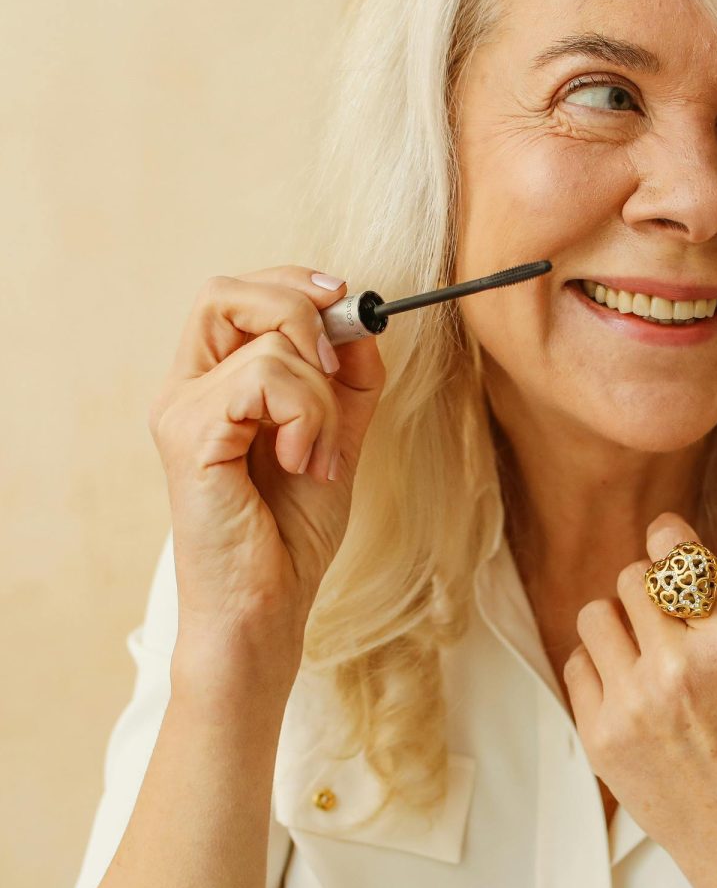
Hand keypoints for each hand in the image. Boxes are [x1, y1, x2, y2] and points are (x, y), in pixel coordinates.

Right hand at [148, 266, 385, 709]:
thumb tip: (362, 322)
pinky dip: (307, 418)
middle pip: (225, 292)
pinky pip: (266, 380)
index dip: (291, 284)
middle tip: (333, 367)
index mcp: (214, 384)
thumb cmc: (291, 530)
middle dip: (300, 312)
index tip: (346, 300)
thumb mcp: (335, 437)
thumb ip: (347, 381)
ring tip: (318, 456)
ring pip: (271, 345)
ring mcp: (182, 411)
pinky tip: (301, 463)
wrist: (268, 603)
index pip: (234, 296)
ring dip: (322, 400)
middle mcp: (186, 390)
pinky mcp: (191, 436)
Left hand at [562, 512, 716, 887]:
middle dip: (652, 587)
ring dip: (621, 622)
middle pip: (632, 577)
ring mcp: (632, 703)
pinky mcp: (599, 735)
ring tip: (648, 651)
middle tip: (672, 618)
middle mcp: (676, 666)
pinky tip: (633, 687)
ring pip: (595, 613)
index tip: (671, 547)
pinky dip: (601, 665)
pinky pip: (576, 662)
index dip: (669, 539)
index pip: (674, 551)